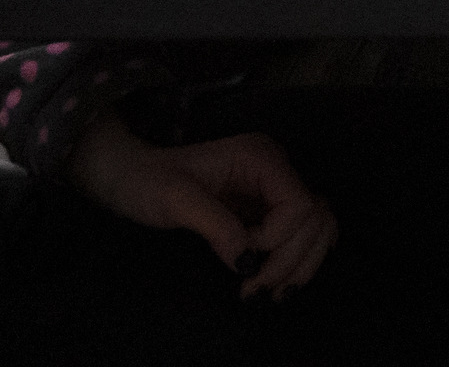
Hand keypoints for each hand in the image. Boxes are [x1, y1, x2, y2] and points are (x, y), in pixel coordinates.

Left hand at [71, 114, 336, 300]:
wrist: (129, 177)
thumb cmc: (147, 182)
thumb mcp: (175, 201)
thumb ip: (215, 227)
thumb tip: (249, 262)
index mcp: (260, 157)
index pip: (299, 204)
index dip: (277, 238)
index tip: (240, 253)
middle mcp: (277, 169)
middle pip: (316, 218)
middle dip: (290, 259)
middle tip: (253, 290)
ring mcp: (275, 188)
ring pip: (319, 227)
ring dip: (300, 263)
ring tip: (266, 290)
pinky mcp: (268, 208)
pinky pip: (302, 234)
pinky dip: (296, 259)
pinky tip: (272, 277)